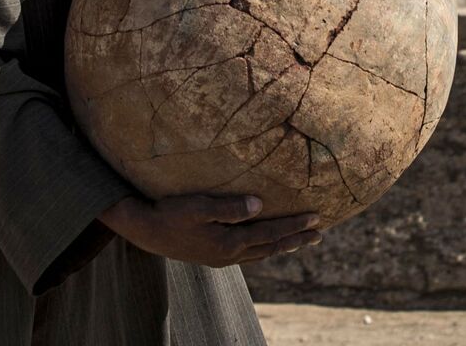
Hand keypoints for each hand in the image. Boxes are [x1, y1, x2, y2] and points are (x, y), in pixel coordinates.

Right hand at [99, 194, 319, 266]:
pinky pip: (248, 255)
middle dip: (296, 240)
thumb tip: (261, 205)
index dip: (294, 226)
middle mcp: (229, 255)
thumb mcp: (199, 206)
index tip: (317, 218)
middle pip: (271, 247)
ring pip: (261, 254)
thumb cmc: (171, 212)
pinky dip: (264, 249)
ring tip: (299, 240)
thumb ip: (230, 207)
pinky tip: (266, 244)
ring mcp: (221, 259)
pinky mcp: (213, 257)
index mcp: (229, 243)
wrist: (146, 231)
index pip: (271, 234)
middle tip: (319, 235)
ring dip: (282, 246)